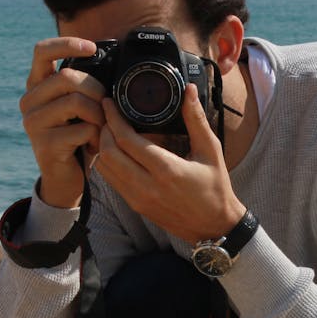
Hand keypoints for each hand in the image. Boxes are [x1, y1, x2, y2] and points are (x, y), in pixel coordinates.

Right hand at [20, 37, 105, 207]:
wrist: (64, 178)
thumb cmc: (76, 138)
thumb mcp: (76, 108)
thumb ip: (82, 86)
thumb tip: (107, 64)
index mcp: (36, 86)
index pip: (42, 51)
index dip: (67, 44)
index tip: (91, 48)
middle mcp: (29, 101)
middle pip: (67, 78)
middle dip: (96, 91)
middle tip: (105, 109)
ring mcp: (33, 123)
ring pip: (76, 102)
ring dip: (99, 116)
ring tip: (101, 129)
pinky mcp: (45, 144)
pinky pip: (82, 129)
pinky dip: (96, 136)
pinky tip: (94, 145)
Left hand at [97, 84, 245, 243]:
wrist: (214, 227)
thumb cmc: (215, 188)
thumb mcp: (211, 151)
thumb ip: (196, 119)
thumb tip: (188, 90)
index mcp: (167, 169)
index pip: (126, 139)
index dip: (112, 117)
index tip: (109, 102)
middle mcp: (148, 186)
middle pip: (108, 152)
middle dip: (103, 129)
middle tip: (107, 114)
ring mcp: (139, 198)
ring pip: (104, 167)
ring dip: (101, 146)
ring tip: (108, 130)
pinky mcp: (135, 205)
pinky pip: (110, 180)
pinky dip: (106, 162)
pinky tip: (114, 151)